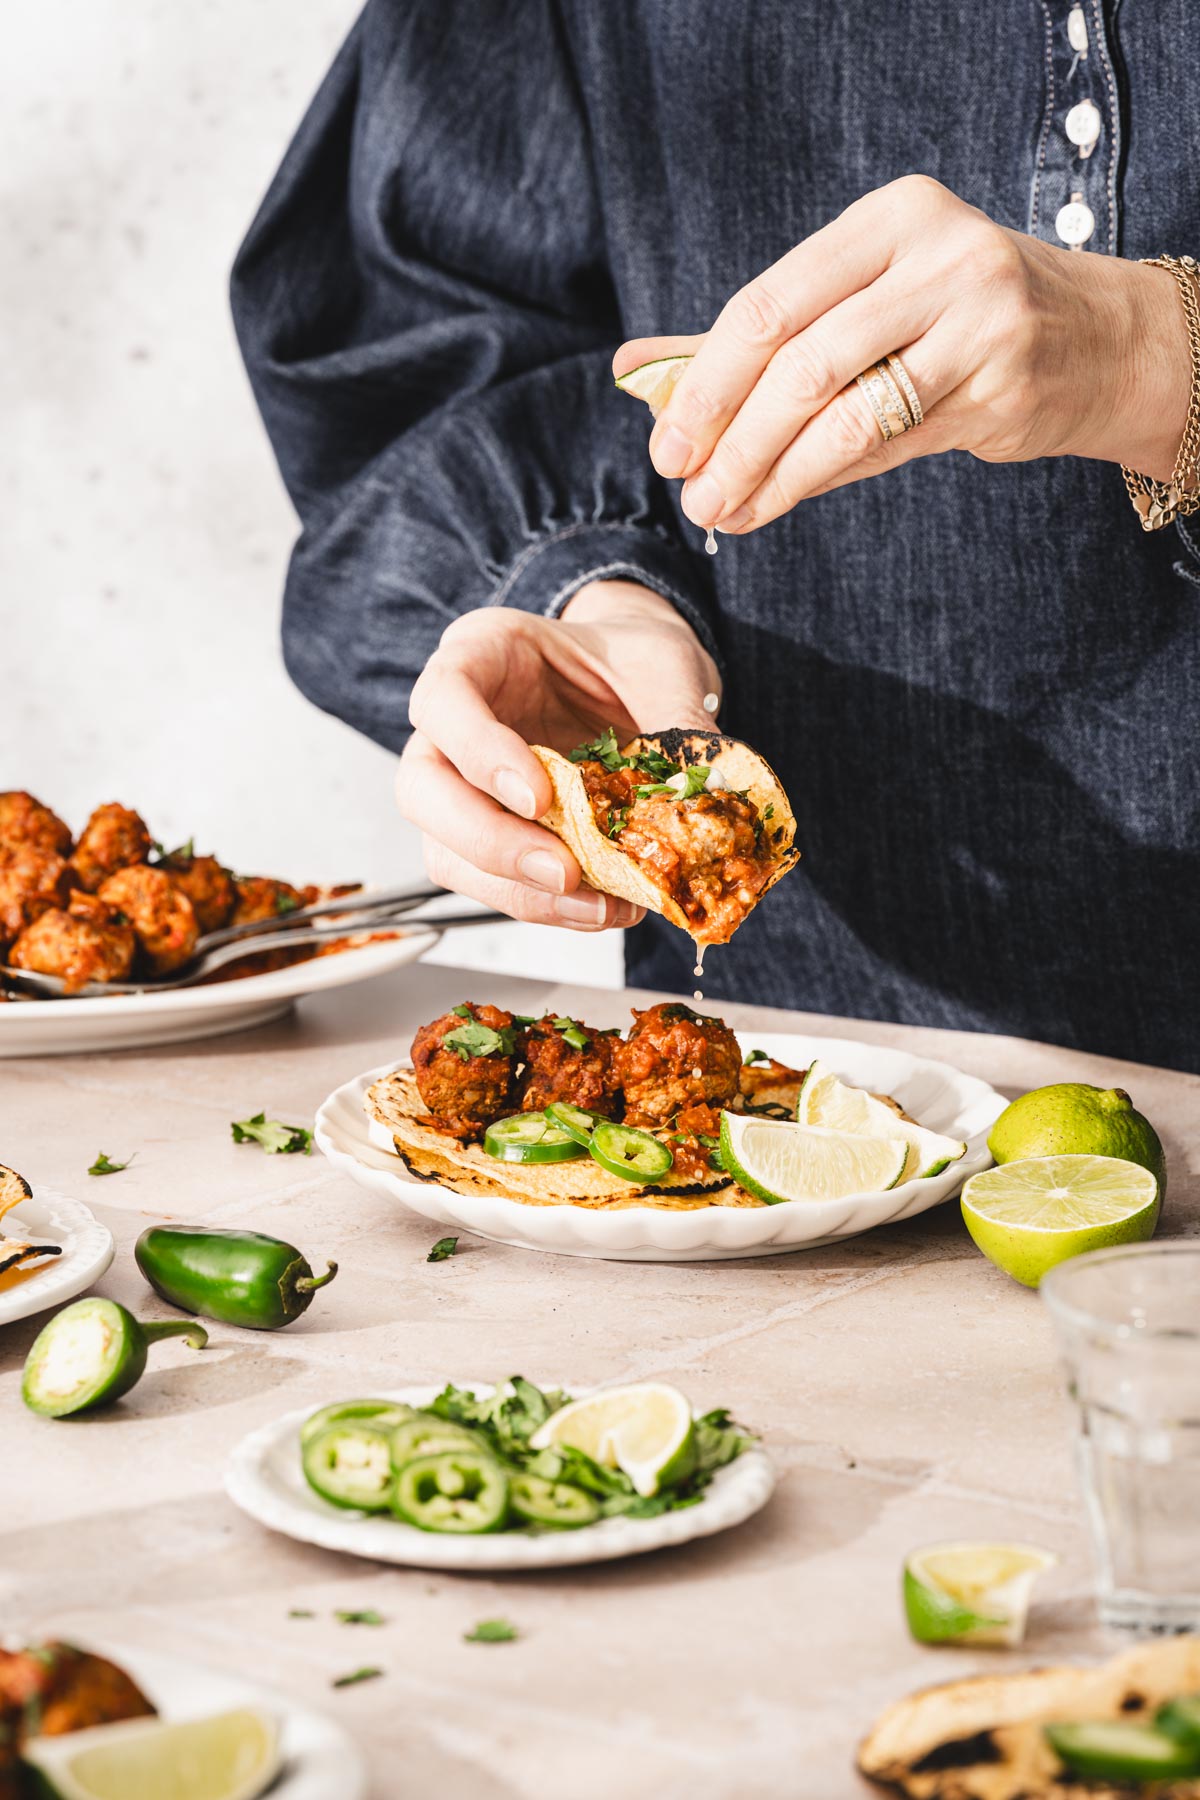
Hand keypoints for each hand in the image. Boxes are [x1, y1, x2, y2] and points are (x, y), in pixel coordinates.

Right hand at [398, 582, 719, 927]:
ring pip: (446, 851)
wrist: (636, 683)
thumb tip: (711, 790)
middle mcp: (451, 723)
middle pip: (422, 790)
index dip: (480, 754)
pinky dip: (545, 905)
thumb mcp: (663, 666)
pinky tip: (603, 906)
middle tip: (564, 872)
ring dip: (518, 892)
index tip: (540, 797)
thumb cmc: (632, 659)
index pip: (443, 701)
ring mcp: (460, 784)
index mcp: (481, 654)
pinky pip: (492, 882)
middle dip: (490, 843)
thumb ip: (677, 715)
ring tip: (597, 905)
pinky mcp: (489, 835)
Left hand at [616, 176, 1188, 532]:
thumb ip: (754, 335)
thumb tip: (637, 373)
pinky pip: (885, 444)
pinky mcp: (999, 386)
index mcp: (889, 218)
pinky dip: (818, 480)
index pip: (769, 302)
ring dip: (769, 473)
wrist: (1096, 340)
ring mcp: (977, 320)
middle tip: (687, 489)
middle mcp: (937, 256)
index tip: (666, 442)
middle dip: (729, 435)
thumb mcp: (861, 300)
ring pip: (841, 411)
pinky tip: (776, 503)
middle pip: (798, 359)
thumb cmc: (951, 318)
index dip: (706, 382)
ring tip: (723, 511)